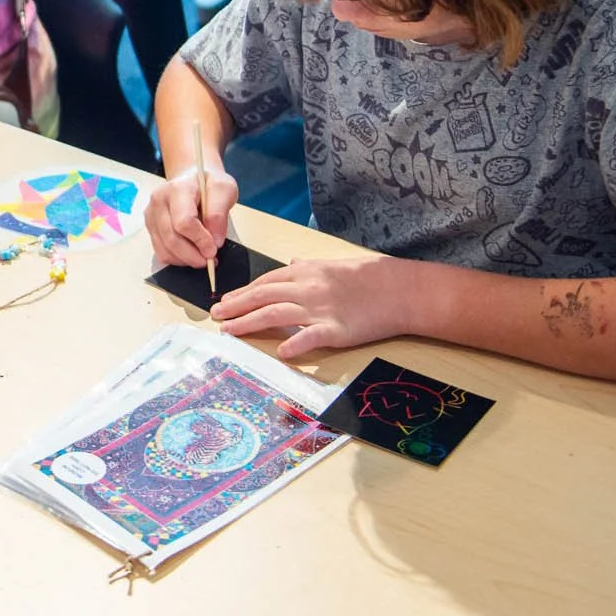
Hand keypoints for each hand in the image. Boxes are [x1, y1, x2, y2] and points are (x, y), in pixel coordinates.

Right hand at [144, 164, 238, 268]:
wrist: (192, 180)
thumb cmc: (208, 184)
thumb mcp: (225, 189)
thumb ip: (220, 213)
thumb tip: (215, 240)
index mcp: (177, 189)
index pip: (184, 222)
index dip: (200, 240)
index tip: (214, 248)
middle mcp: (159, 201)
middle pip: (172, 239)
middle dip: (193, 255)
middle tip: (210, 258)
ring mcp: (151, 215)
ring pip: (164, 249)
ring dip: (186, 259)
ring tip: (202, 256)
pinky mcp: (150, 227)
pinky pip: (161, 252)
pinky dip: (177, 259)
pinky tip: (190, 253)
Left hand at [210, 256, 411, 359]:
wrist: (399, 289)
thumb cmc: (367, 277)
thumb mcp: (332, 264)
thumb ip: (308, 267)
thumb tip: (292, 263)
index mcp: (305, 272)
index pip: (264, 283)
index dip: (242, 292)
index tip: (224, 301)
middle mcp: (306, 288)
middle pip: (262, 297)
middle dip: (235, 306)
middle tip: (215, 316)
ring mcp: (320, 309)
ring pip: (275, 314)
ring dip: (248, 322)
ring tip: (230, 330)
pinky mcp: (336, 329)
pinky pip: (309, 337)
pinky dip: (293, 343)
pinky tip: (279, 351)